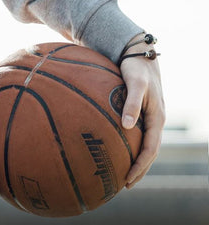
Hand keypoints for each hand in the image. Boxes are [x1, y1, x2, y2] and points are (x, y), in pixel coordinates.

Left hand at [120, 34, 165, 188]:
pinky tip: (123, 152)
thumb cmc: (136, 68)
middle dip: (140, 170)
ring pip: (147, 146)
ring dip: (139, 162)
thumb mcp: (134, 83)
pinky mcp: (144, 113)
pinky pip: (142, 137)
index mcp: (157, 117)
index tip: (127, 179)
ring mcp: (151, 117)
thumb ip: (131, 103)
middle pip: (151, 152)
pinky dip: (135, 149)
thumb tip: (126, 126)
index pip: (150, 149)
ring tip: (126, 175)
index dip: (140, 166)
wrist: (139, 55)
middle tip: (126, 185)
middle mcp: (156, 120)